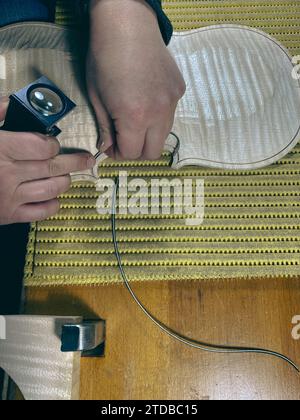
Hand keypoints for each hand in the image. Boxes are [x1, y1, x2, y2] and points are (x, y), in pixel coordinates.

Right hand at [0, 98, 95, 224]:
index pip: (42, 147)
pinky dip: (53, 205)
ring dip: (65, 181)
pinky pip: (41, 212)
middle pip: (53, 167)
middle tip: (87, 159)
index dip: (53, 144)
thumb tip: (13, 103)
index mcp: (0, 149)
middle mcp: (8, 174)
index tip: (53, 143)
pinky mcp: (9, 215)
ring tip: (68, 176)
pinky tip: (53, 197)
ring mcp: (9, 197)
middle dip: (74, 162)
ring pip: (51, 189)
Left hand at [86, 0, 185, 159]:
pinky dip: (158, 115)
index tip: (112, 146)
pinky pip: (170, 114)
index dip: (119, 154)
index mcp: (134, 117)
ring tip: (135, 119)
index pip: (132, 154)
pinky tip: (146, 98)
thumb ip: (105, 128)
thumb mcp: (97, 96)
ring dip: (149, 135)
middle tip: (125, 139)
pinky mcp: (179, 90)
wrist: (127, 23)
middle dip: (137, 151)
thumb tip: (107, 149)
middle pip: (153, 152)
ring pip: (164, 135)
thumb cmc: (104, 57)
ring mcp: (172, 102)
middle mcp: (158, 114)